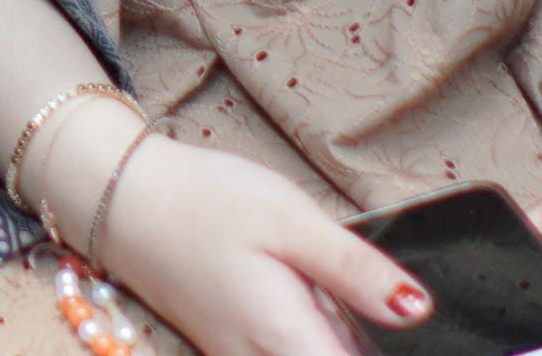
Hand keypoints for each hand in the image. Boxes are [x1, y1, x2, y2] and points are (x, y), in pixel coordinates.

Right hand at [49, 115, 430, 355]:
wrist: (123, 201)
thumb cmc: (205, 201)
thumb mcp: (288, 218)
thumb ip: (353, 269)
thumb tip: (418, 310)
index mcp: (285, 338)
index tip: (395, 325)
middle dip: (355, 341)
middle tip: (364, 303)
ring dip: (336, 339)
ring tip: (334, 298)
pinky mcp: (233, 351)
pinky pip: (286, 355)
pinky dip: (312, 339)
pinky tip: (313, 304)